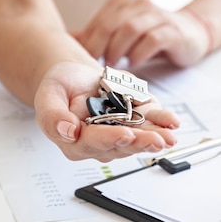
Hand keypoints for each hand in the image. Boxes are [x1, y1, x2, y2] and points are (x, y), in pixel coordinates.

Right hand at [34, 62, 179, 161]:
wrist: (78, 76)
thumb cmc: (62, 87)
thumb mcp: (48, 94)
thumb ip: (52, 115)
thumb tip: (66, 131)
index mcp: (76, 142)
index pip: (94, 143)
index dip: (110, 139)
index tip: (124, 135)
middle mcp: (102, 142)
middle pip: (123, 146)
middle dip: (141, 142)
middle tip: (156, 141)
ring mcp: (123, 132)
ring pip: (141, 137)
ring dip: (157, 137)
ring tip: (169, 136)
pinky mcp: (138, 121)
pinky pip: (152, 122)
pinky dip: (163, 122)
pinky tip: (172, 122)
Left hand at [73, 0, 209, 67]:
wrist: (193, 32)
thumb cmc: (155, 35)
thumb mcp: (126, 32)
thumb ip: (100, 35)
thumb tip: (70, 39)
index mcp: (126, 2)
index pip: (101, 19)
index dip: (89, 40)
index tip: (82, 59)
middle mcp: (142, 5)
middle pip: (113, 23)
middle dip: (100, 45)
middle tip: (95, 65)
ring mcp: (160, 17)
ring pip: (132, 29)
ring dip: (119, 49)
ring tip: (114, 65)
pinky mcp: (174, 32)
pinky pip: (153, 40)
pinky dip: (140, 53)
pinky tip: (135, 64)